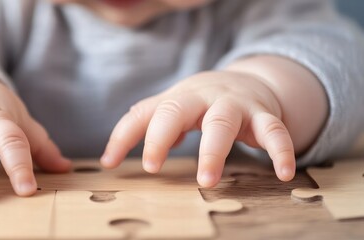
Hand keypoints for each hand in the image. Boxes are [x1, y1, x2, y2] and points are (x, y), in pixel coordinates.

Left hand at [101, 70, 295, 186]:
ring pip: (222, 123)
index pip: (144, 113)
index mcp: (176, 99)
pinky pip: (275, 131)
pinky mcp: (264, 115)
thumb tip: (109, 159)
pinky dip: (281, 151)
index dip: (125, 136)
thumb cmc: (199, 102)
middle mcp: (203, 98)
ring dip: (213, 151)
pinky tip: (283, 174)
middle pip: (176, 110)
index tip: (111, 163)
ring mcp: (234, 105)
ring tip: (207, 181)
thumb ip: (140, 126)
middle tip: (152, 166)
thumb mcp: (169, 107)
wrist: (248, 82)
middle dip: (161, 135)